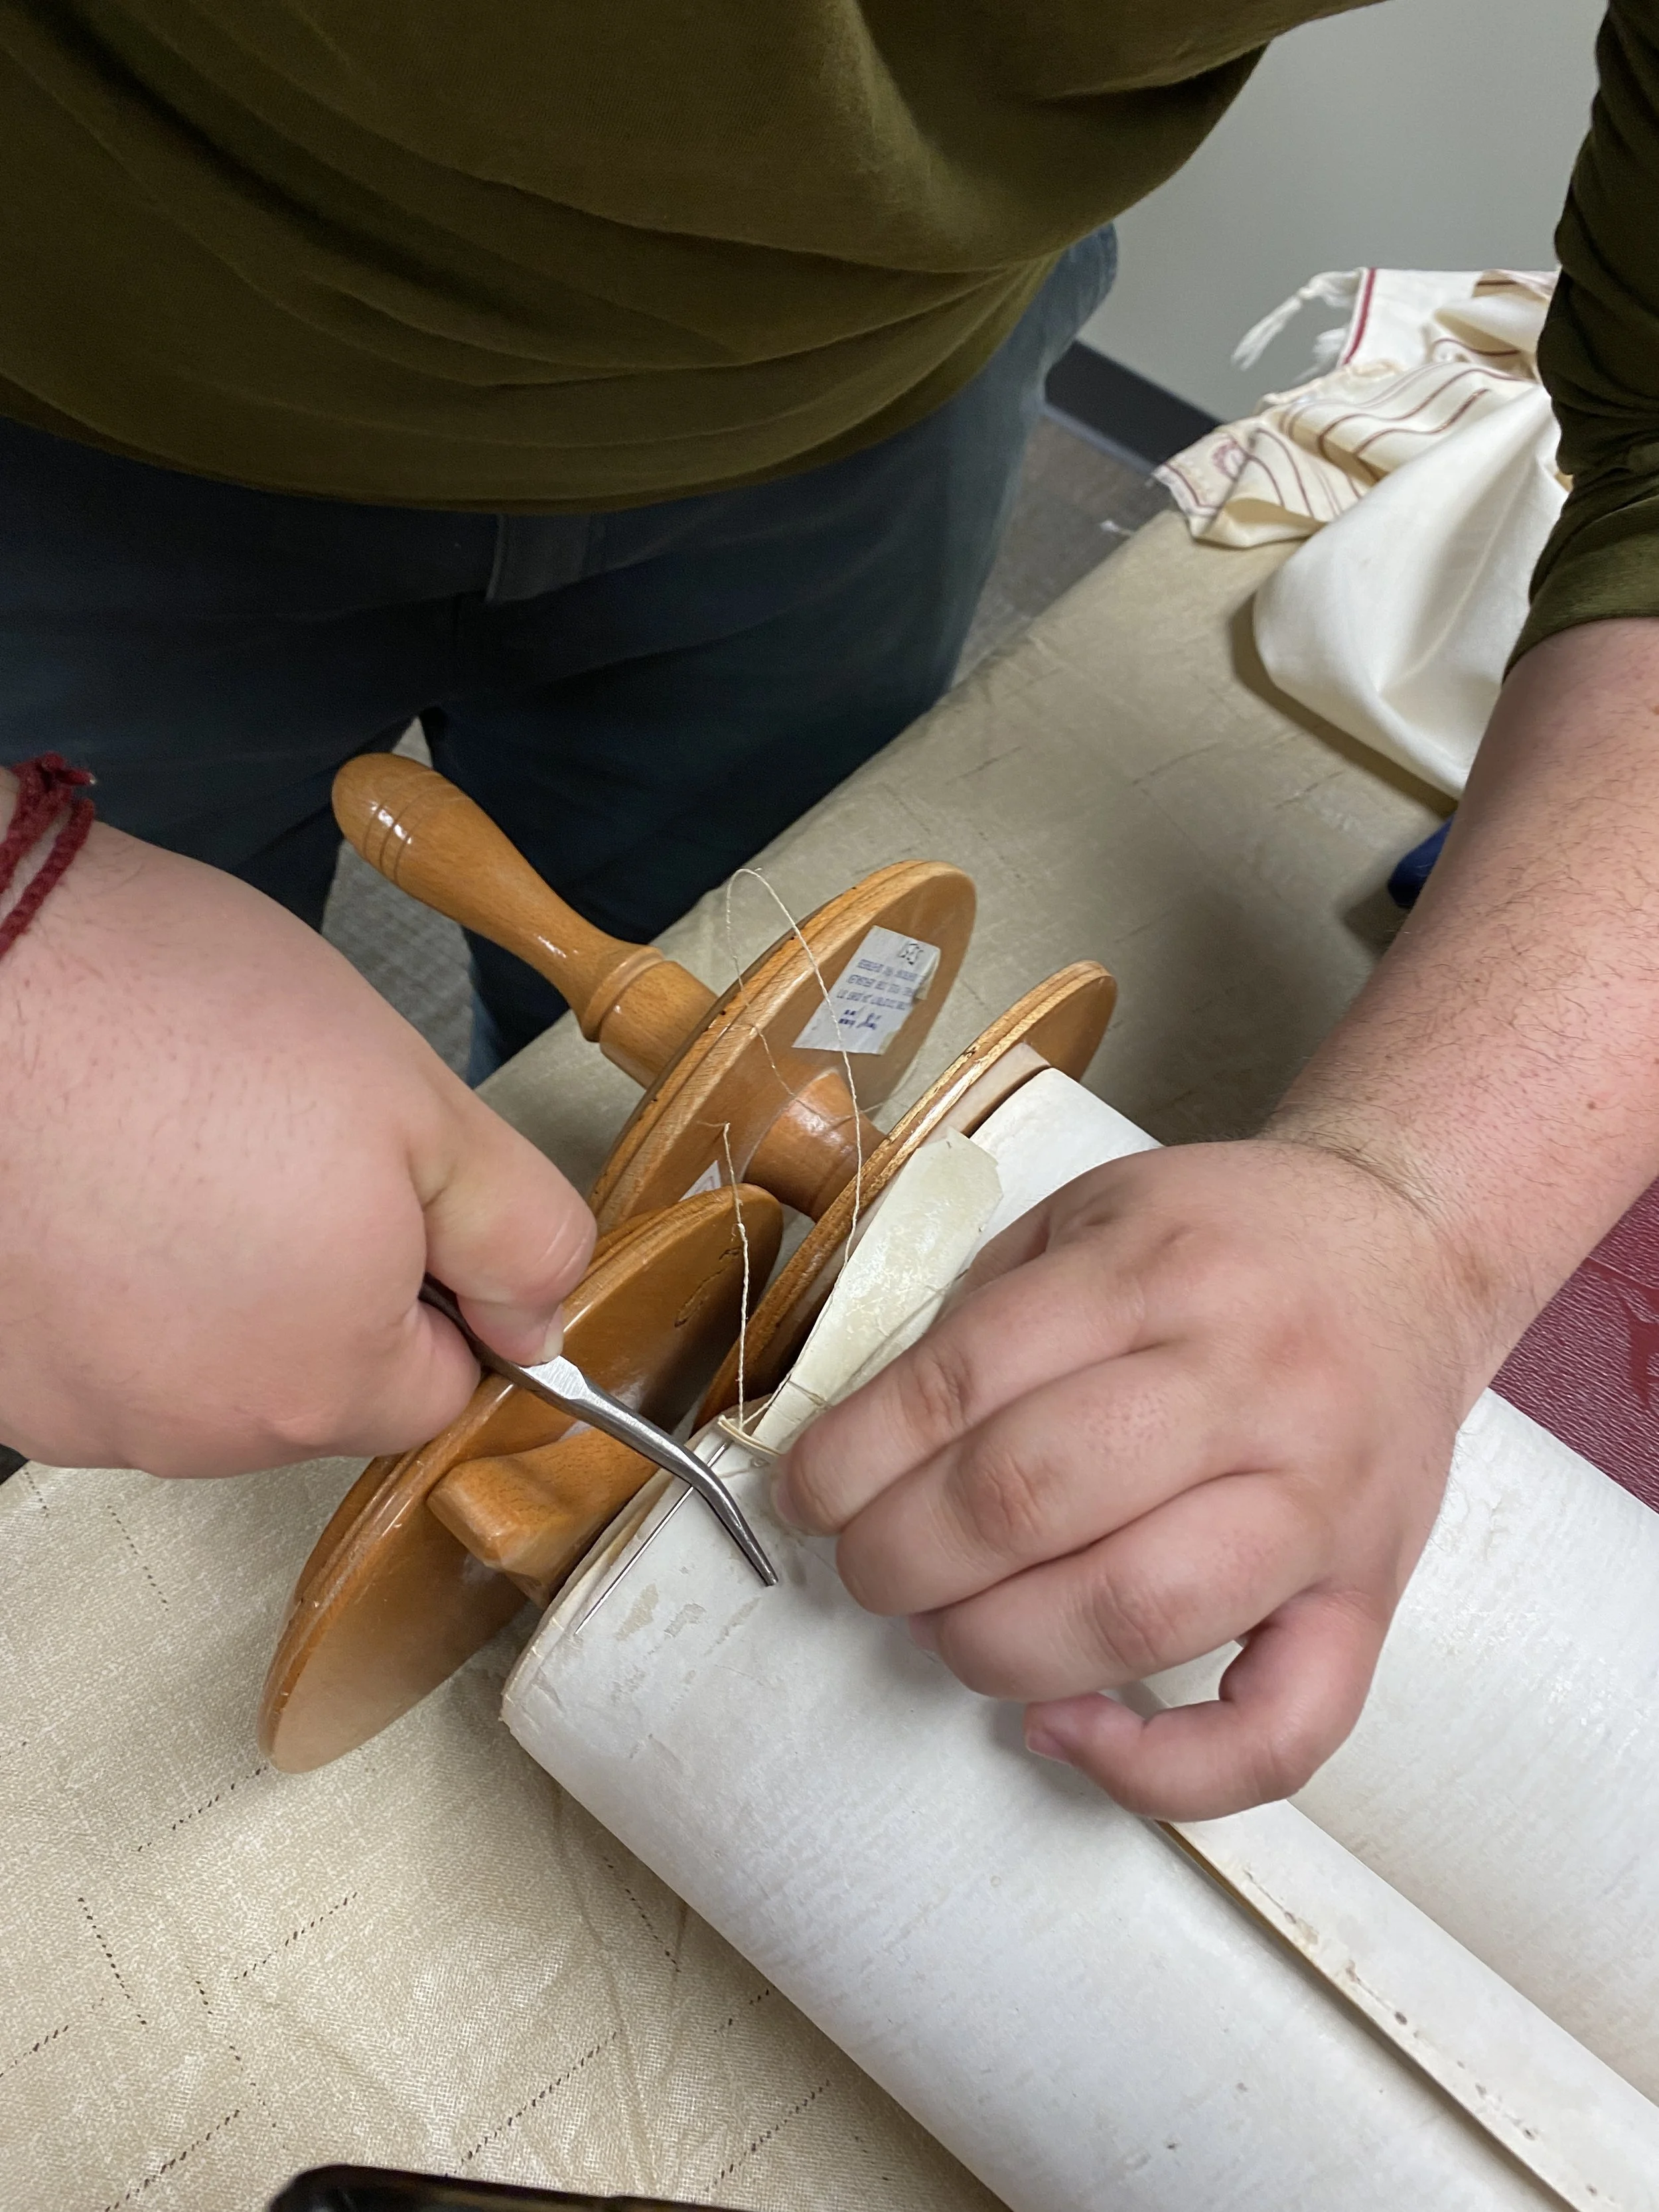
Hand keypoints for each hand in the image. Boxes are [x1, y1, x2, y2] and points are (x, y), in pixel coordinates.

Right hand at [0, 806, 594, 1476]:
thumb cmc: (168, 1011)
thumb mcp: (421, 1103)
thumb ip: (517, 1233)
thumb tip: (546, 1319)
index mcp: (316, 1384)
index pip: (439, 1387)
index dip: (438, 1278)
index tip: (395, 1191)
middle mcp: (189, 1432)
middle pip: (314, 1383)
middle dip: (323, 1278)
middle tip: (278, 1143)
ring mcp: (74, 1410)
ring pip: (200, 1363)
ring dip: (206, 1277)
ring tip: (172, 1147)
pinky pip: (97, 1344)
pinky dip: (107, 1276)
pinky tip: (94, 1178)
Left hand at [775, 1138, 1500, 1819]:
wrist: (1410, 1248)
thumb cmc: (1225, 1239)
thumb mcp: (1088, 1214)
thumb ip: (979, 1316)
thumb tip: (860, 1450)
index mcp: (1155, 1270)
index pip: (962, 1382)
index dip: (852, 1459)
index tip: (805, 1496)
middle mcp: (1248, 1381)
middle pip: (1029, 1498)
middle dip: (902, 1557)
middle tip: (866, 1566)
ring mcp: (1319, 1500)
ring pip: (1134, 1616)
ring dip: (994, 1649)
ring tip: (947, 1628)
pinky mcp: (1370, 1597)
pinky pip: (1285, 1732)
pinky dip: (1162, 1771)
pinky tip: (1066, 1732)